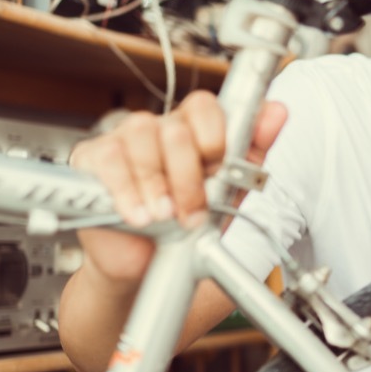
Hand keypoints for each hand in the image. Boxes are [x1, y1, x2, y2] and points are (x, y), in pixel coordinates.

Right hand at [69, 91, 287, 285]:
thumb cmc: (189, 221)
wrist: (149, 264)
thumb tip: (278, 111)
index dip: (214, 137)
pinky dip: (127, 191)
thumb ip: (253, 151)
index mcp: (194, 128)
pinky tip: (139, 215)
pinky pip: (109, 159)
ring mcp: (123, 138)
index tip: (218, 169)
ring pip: (142, 138)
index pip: (205, 106)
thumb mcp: (230, 190)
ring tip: (165, 217)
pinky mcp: (92, 157)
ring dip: (158, 186)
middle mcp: (159, 127)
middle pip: (176, 130)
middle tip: (192, 212)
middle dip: (189, 179)